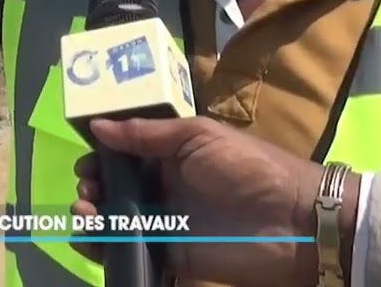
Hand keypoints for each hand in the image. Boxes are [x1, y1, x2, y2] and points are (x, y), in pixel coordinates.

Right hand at [71, 117, 349, 286]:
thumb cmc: (247, 168)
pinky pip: (129, 251)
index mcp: (170, 156)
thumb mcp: (198, 137)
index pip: (124, 154)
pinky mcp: (170, 256)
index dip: (101, 156)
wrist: (294, 220)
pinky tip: (92, 238)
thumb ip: (146, 134)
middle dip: (92, 187)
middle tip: (89, 189)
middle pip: (114, 188)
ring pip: (115, 220)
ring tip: (87, 211)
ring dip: (91, 215)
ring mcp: (165, 223)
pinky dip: (104, 247)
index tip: (87, 161)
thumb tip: (97, 125)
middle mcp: (163, 188)